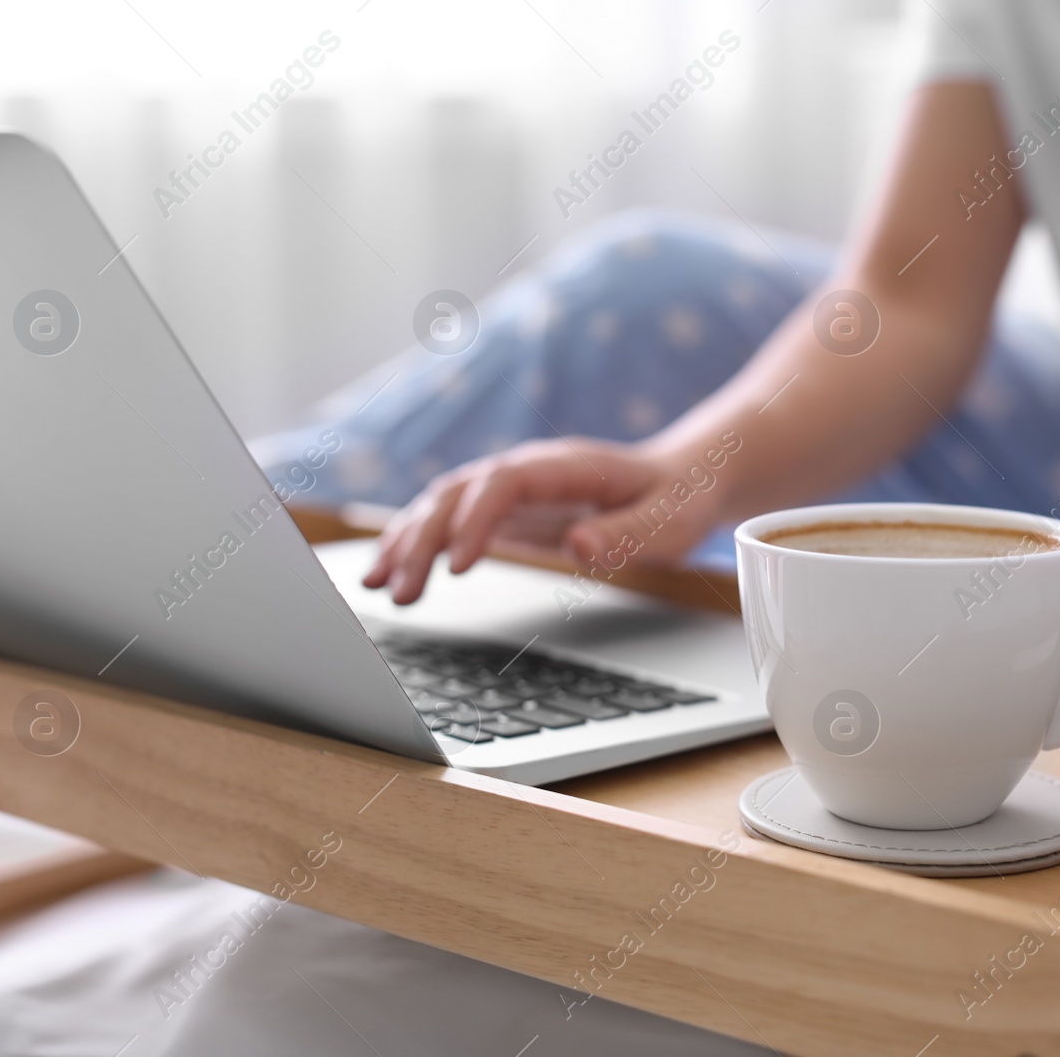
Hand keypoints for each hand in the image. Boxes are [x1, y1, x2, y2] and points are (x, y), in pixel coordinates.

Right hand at [363, 437, 725, 603]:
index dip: (475, 519)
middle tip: (402, 592)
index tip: (457, 567)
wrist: (682, 478)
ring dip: (406, 542)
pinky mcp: (504, 513)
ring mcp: (511, 489)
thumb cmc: (679, 499)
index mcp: (566, 466)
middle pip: (458, 493)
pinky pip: (449, 522)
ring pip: (442, 505)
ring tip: (377, 587)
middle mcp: (528, 470)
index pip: (504, 482)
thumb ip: (630, 532)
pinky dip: (416, 546)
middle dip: (424, 539)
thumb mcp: (672, 521)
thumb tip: (581, 546)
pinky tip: (391, 575)